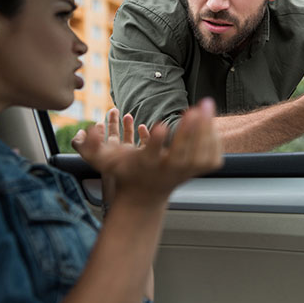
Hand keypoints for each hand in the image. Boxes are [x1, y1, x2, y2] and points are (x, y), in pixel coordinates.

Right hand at [72, 98, 223, 205]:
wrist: (146, 196)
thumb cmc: (126, 172)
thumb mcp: (104, 162)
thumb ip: (91, 147)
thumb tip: (89, 129)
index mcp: (145, 165)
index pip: (150, 154)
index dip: (155, 141)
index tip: (159, 125)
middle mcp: (167, 170)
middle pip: (181, 151)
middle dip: (190, 129)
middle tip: (195, 107)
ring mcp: (185, 172)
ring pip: (201, 153)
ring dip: (206, 128)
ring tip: (206, 105)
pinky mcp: (197, 172)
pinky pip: (211, 156)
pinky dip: (213, 138)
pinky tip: (211, 121)